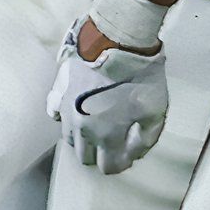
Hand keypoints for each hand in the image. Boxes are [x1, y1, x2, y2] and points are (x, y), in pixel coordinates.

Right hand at [52, 21, 168, 173]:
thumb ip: (145, 139)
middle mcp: (82, 129)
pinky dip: (63, 118)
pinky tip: (74, 112)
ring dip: (82, 138)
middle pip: (85, 156)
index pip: (108, 166)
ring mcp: (67, 110)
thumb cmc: (140, 77)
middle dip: (99, 154)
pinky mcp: (59, 92)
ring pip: (69, 138)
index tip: (127, 154)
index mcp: (107, 137)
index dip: (119, 163)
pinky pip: (54, 113)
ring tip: (96, 127)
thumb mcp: (156, 112)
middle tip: (112, 142)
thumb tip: (133, 153)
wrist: (118, 43)